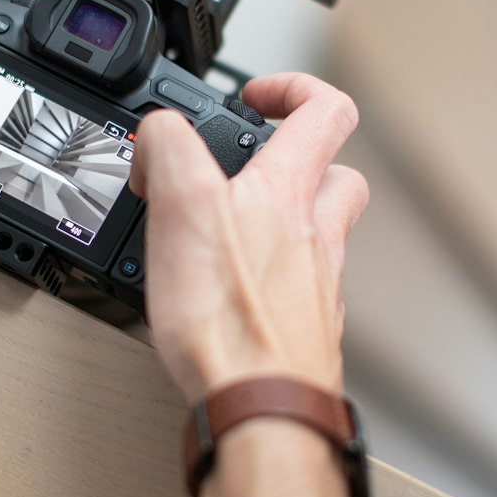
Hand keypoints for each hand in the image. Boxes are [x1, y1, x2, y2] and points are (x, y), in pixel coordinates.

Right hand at [129, 73, 367, 401]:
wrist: (260, 408)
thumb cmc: (231, 322)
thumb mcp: (183, 207)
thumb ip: (169, 149)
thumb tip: (159, 133)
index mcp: (290, 194)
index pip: (325, 111)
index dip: (293, 88)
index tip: (255, 98)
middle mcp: (316, 238)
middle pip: (336, 175)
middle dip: (301, 158)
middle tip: (258, 166)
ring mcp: (317, 288)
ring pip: (323, 234)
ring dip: (289, 219)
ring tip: (238, 230)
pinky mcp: (306, 332)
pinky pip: (303, 290)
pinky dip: (276, 281)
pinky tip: (242, 295)